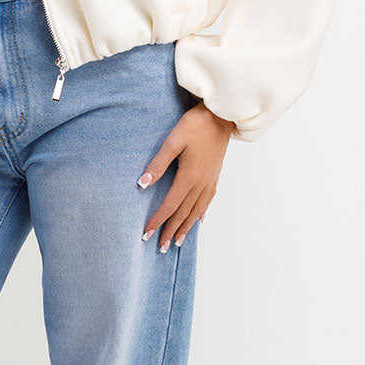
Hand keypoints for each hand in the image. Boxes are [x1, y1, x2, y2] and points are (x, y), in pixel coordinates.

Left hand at [138, 103, 234, 250]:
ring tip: (178, 242)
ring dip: (186, 227)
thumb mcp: (173, 141)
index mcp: (189, 177)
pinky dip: (201, 213)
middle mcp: (201, 184)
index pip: (169, 206)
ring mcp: (210, 180)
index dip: (157, 221)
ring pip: (196, 211)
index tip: (146, 234)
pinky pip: (207, 200)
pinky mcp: (215, 175)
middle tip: (160, 247)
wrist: (222, 116)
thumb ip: (158, 164)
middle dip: (170, 231)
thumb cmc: (196, 125)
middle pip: (183, 213)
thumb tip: (142, 184)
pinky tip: (198, 220)